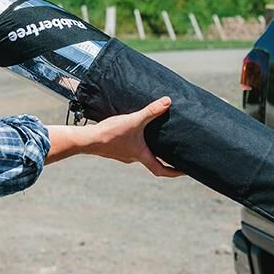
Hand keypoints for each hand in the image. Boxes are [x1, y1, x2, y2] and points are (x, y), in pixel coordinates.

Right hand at [45, 97, 182, 177]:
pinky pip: (132, 148)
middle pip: (154, 162)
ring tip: (160, 139)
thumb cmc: (110, 133)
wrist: (87, 139)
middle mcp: (134, 158)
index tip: (186, 171)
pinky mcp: (116, 148)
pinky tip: (138, 132)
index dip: (175, 172)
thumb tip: (168, 101)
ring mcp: (124, 154)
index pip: (162, 170)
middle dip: (165, 158)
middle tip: (177, 152)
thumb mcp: (133, 120)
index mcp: (141, 155)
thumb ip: (150, 111)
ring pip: (142, 154)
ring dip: (152, 149)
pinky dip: (139, 143)